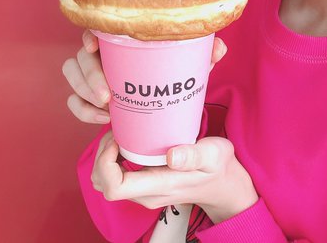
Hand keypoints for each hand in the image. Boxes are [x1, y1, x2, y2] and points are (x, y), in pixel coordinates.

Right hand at [62, 30, 227, 123]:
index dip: (89, 36)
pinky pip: (74, 101)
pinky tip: (102, 118)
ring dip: (83, 92)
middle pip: (79, 57)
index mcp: (120, 38)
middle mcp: (101, 53)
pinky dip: (83, 111)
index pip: (95, 29)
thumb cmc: (172, 73)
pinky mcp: (87, 94)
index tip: (94, 46)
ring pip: (71, 75)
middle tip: (108, 95)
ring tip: (106, 108)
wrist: (164, 98)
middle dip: (88, 76)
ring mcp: (90, 73)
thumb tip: (219, 46)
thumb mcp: (188, 65)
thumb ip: (202, 55)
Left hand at [92, 132, 258, 223]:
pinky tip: (129, 141)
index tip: (118, 140)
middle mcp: (146, 193)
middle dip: (102, 156)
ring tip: (121, 135)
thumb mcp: (214, 154)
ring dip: (105, 157)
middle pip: (103, 183)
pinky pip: (117, 176)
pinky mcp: (145, 184)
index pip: (113, 187)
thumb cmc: (218, 167)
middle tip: (118, 132)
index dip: (106, 163)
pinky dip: (114, 159)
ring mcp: (144, 191)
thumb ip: (194, 155)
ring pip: (106, 181)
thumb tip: (171, 156)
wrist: (224, 185)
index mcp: (158, 186)